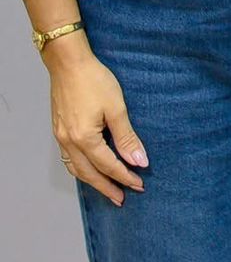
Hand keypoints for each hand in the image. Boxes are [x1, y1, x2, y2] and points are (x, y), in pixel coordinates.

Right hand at [45, 36, 147, 205]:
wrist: (68, 63)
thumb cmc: (94, 80)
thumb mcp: (116, 108)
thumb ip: (127, 137)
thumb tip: (139, 161)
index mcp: (84, 139)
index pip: (108, 166)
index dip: (125, 176)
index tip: (139, 185)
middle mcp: (69, 142)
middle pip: (90, 174)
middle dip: (108, 187)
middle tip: (123, 198)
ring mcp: (61, 137)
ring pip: (77, 169)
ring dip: (93, 181)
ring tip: (108, 189)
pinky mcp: (59, 130)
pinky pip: (69, 159)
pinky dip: (81, 169)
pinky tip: (89, 169)